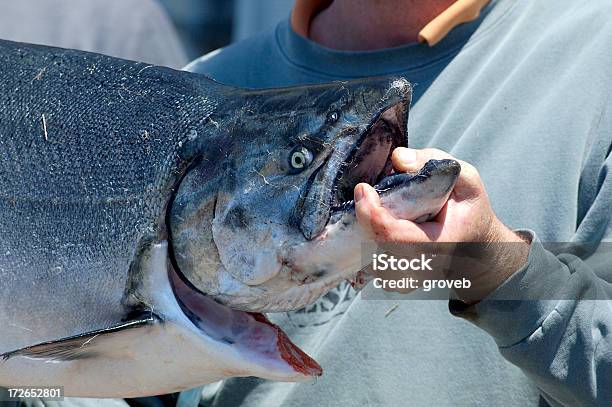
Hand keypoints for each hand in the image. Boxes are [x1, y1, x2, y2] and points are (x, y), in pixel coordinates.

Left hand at [354, 147, 530, 300]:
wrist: (476, 246)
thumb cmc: (469, 211)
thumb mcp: (466, 179)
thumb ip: (435, 162)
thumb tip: (397, 158)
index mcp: (438, 245)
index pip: (391, 236)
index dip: (370, 212)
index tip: (364, 188)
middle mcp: (419, 267)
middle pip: (374, 242)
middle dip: (366, 214)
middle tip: (370, 192)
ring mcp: (405, 277)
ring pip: (369, 252)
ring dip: (367, 226)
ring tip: (379, 208)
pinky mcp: (394, 279)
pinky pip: (370, 259)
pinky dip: (369, 237)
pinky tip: (380, 222)